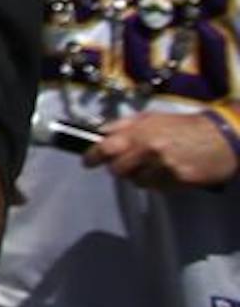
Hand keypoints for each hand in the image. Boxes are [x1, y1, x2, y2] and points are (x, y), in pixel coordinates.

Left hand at [88, 111, 238, 189]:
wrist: (220, 137)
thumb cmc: (183, 125)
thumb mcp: (152, 117)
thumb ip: (124, 124)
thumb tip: (101, 132)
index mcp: (140, 133)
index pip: (106, 147)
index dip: (92, 157)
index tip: (86, 162)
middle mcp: (149, 151)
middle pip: (117, 170)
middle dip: (117, 168)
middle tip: (124, 164)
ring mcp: (164, 169)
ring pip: (137, 182)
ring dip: (138, 176)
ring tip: (151, 166)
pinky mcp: (178, 182)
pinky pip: (157, 188)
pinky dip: (156, 183)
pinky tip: (166, 172)